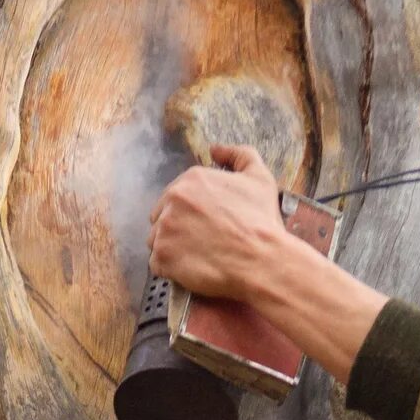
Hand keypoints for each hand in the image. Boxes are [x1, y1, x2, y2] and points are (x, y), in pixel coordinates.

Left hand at [148, 143, 287, 300]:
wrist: (262, 260)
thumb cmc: (261, 222)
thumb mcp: (259, 178)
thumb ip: (237, 156)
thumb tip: (215, 150)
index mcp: (191, 180)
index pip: (175, 196)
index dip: (191, 213)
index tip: (207, 225)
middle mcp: (173, 200)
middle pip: (162, 216)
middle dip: (178, 229)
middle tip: (203, 242)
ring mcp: (164, 229)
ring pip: (157, 240)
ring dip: (173, 249)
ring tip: (198, 256)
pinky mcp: (162, 257)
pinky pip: (157, 265)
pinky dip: (171, 269)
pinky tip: (192, 269)